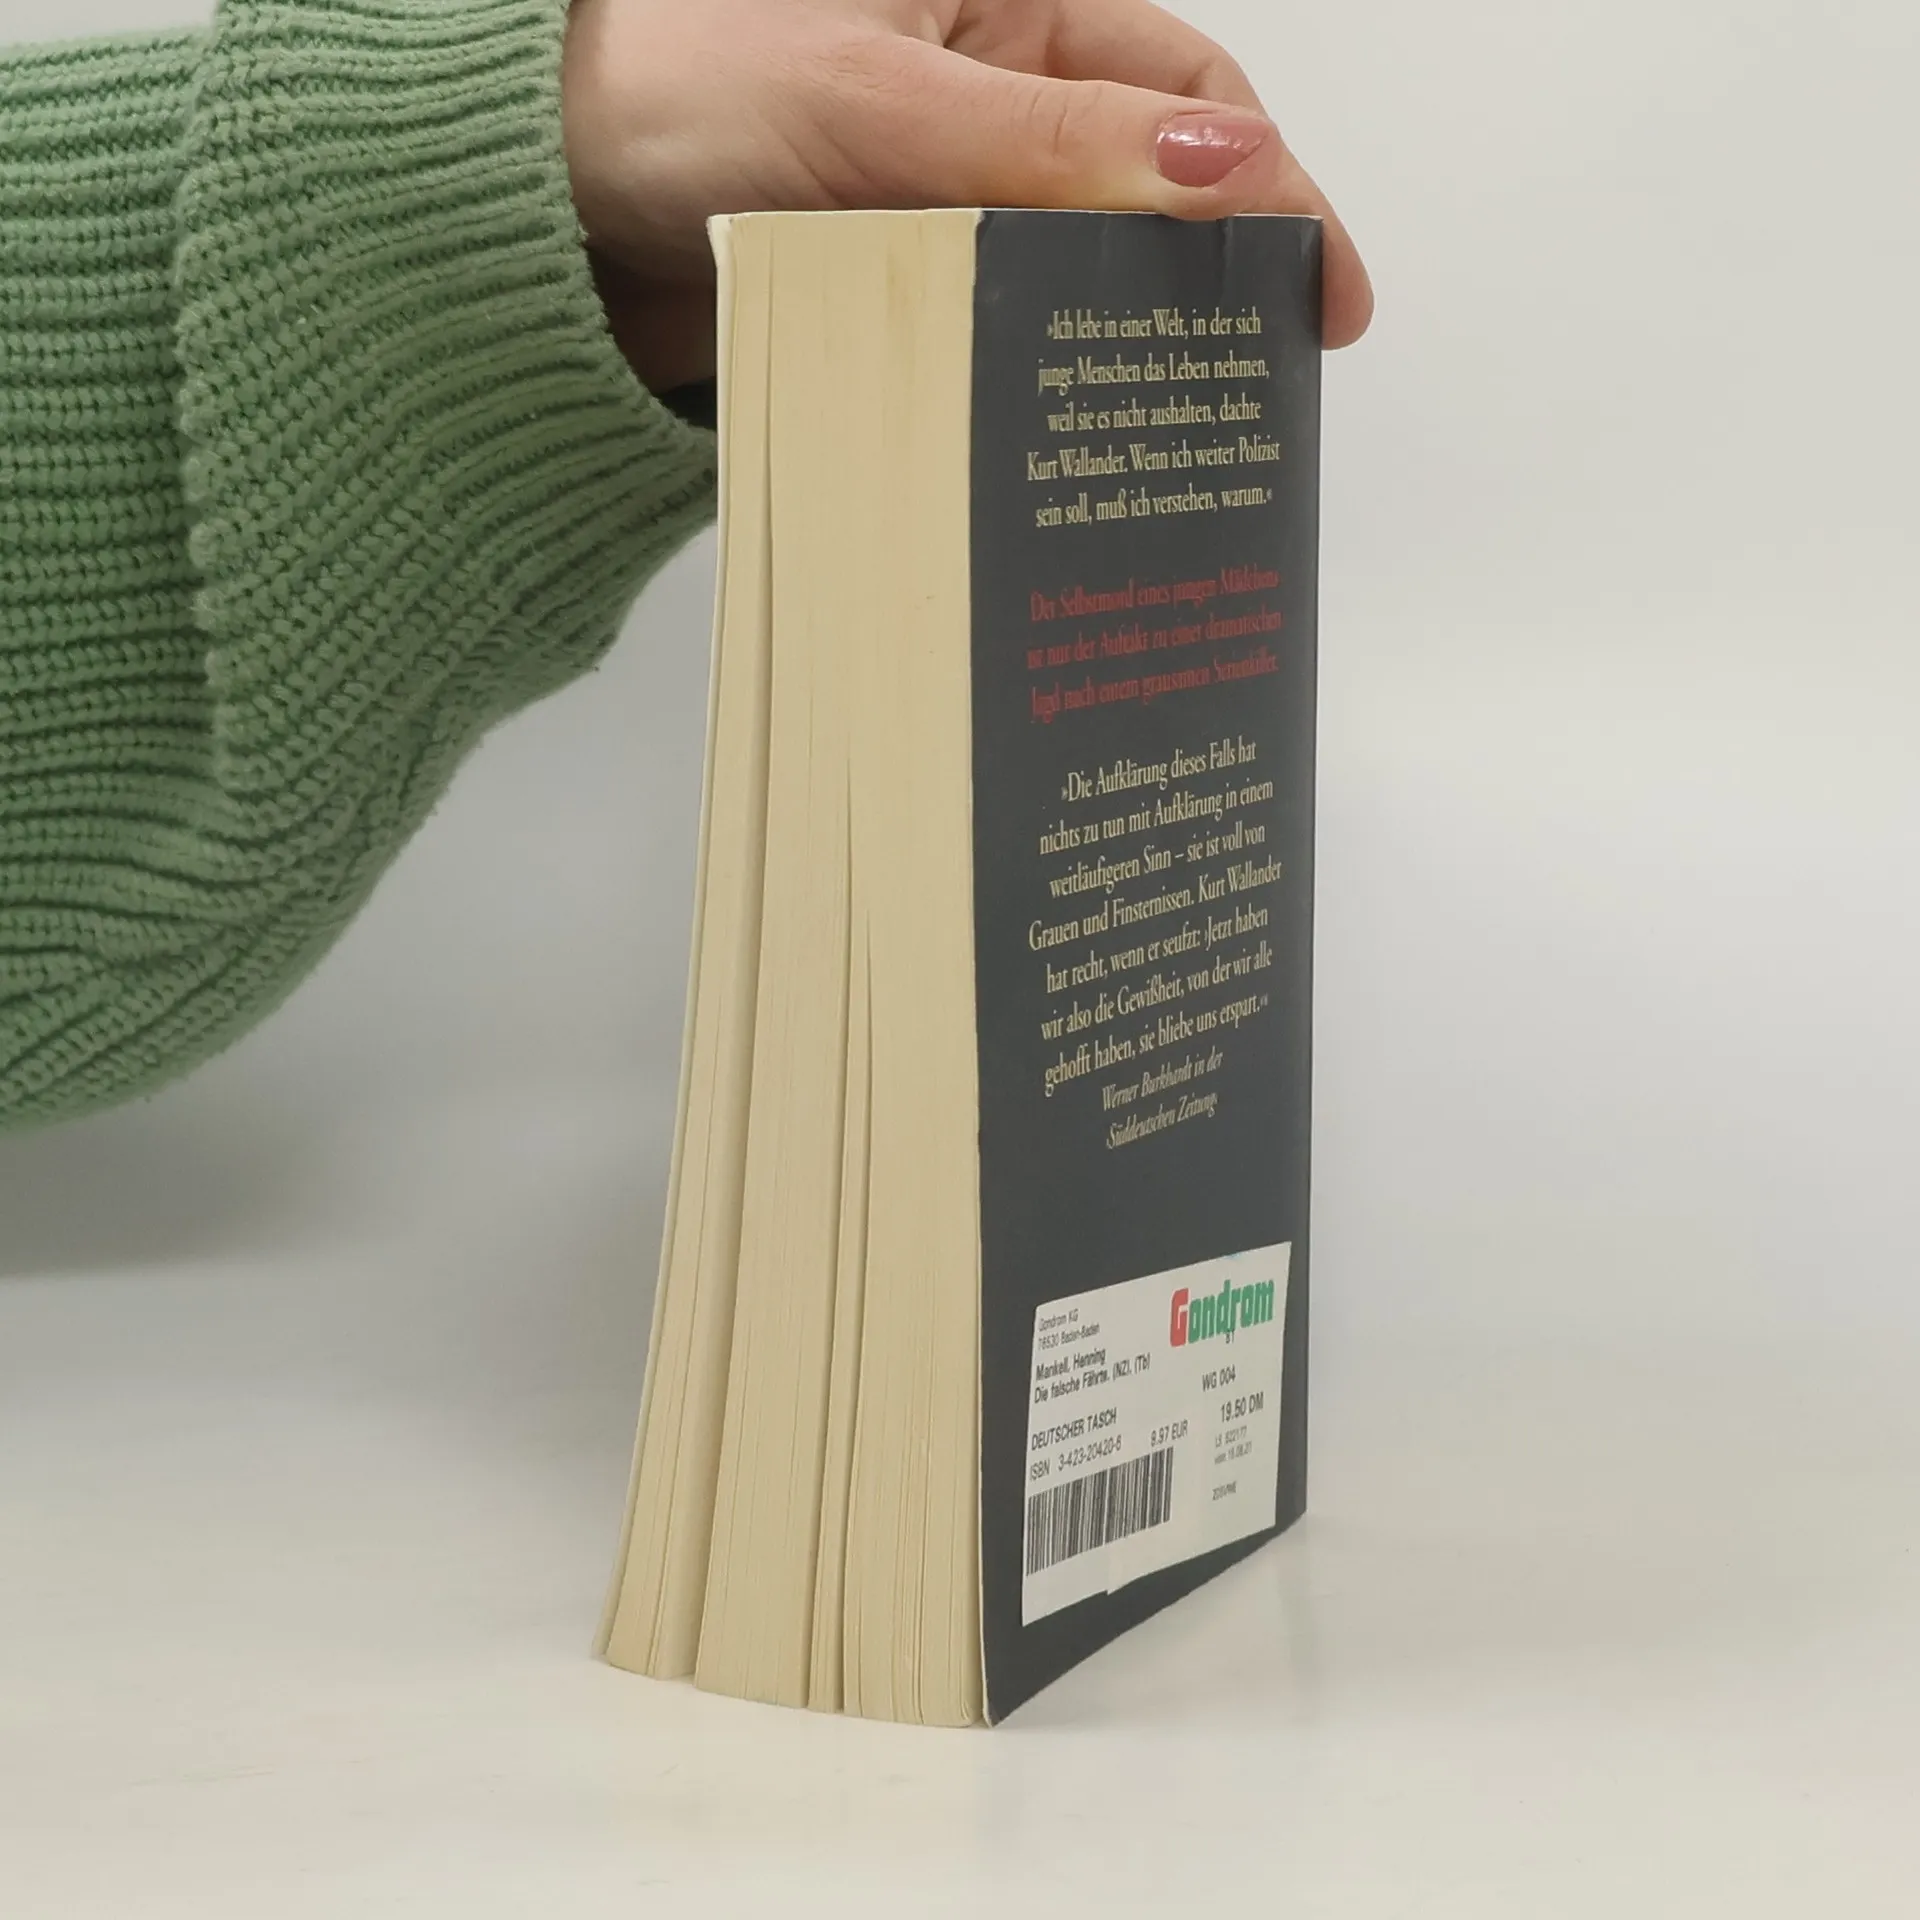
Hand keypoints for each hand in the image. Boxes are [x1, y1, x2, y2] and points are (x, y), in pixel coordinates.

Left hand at [563, 0, 1372, 393]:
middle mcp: (979, 106)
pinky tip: (1044, 446)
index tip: (1318, 295)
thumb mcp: (870, 99)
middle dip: (1199, 285)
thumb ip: (1044, 145)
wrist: (513, 207)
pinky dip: (1015, 394)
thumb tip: (1226, 179)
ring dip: (1105, 354)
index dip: (1266, 187)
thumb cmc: (659, 88)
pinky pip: (980, 346)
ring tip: (1157, 443)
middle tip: (1250, 396)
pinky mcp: (884, 297)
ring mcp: (932, 210)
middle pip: (1138, 199)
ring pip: (1063, 287)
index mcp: (1000, 7)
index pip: (1178, 94)